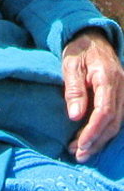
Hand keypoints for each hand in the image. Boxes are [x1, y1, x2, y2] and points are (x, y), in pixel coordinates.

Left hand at [63, 28, 123, 162]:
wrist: (92, 36)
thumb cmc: (79, 49)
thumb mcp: (70, 64)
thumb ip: (74, 89)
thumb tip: (75, 116)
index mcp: (108, 78)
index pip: (105, 112)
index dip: (93, 131)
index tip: (80, 145)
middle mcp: (121, 87)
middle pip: (113, 122)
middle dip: (96, 141)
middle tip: (78, 154)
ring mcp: (123, 92)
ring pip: (116, 123)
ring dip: (99, 140)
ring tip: (81, 151)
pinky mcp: (120, 96)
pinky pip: (115, 118)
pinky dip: (103, 131)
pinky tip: (91, 140)